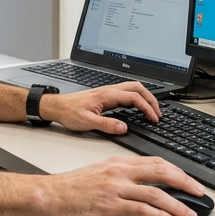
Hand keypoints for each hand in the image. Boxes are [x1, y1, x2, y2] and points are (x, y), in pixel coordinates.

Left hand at [39, 82, 160, 133]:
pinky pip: (126, 93)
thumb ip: (106, 125)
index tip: (154, 118)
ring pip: (132, 88)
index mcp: (107, 95)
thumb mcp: (87, 122)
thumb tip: (124, 127)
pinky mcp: (106, 96)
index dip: (147, 108)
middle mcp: (109, 91)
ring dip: (145, 97)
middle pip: (137, 88)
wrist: (57, 106)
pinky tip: (137, 108)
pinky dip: (137, 98)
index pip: (134, 97)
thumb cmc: (69, 112)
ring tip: (152, 110)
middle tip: (158, 113)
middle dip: (151, 99)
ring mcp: (108, 92)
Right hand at [39, 156, 204, 215]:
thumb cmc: (72, 187)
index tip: (189, 180)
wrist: (51, 194)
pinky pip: (142, 210)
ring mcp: (116, 188)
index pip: (156, 162)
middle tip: (199, 193)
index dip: (177, 171)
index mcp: (119, 162)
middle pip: (162, 172)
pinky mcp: (111, 205)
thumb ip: (122, 176)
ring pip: (156, 193)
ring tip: (190, 214)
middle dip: (185, 183)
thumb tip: (142, 186)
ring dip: (177, 205)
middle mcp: (121, 171)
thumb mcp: (100, 172)